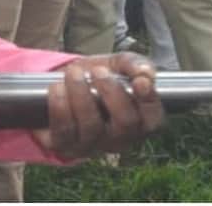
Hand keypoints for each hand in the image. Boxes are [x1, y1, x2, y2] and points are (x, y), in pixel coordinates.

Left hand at [31, 53, 162, 159]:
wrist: (68, 81)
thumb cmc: (101, 77)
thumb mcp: (121, 64)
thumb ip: (137, 65)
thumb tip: (146, 75)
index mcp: (141, 121)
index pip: (153, 119)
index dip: (149, 101)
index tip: (139, 81)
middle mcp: (120, 139)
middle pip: (125, 123)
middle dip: (112, 93)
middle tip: (98, 71)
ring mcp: (93, 146)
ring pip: (91, 127)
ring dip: (81, 95)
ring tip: (73, 73)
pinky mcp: (66, 147)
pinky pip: (64, 132)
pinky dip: (60, 107)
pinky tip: (58, 88)